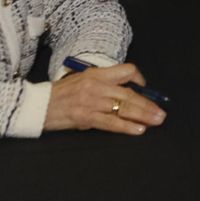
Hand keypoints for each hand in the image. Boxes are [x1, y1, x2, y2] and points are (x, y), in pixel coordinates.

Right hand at [44, 62, 165, 134]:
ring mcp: (92, 102)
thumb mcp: (82, 79)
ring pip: (123, 108)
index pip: (125, 71)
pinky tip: (138, 129)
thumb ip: (102, 83)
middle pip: (129, 94)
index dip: (138, 79)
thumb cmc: (60, 93)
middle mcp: (97, 85)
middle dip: (147, 104)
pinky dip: (126, 126)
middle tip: (161, 112)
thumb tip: (125, 92)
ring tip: (156, 121)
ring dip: (143, 116)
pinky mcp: (86, 117)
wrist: (38, 104)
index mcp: (96, 73)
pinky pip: (111, 123)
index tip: (145, 88)